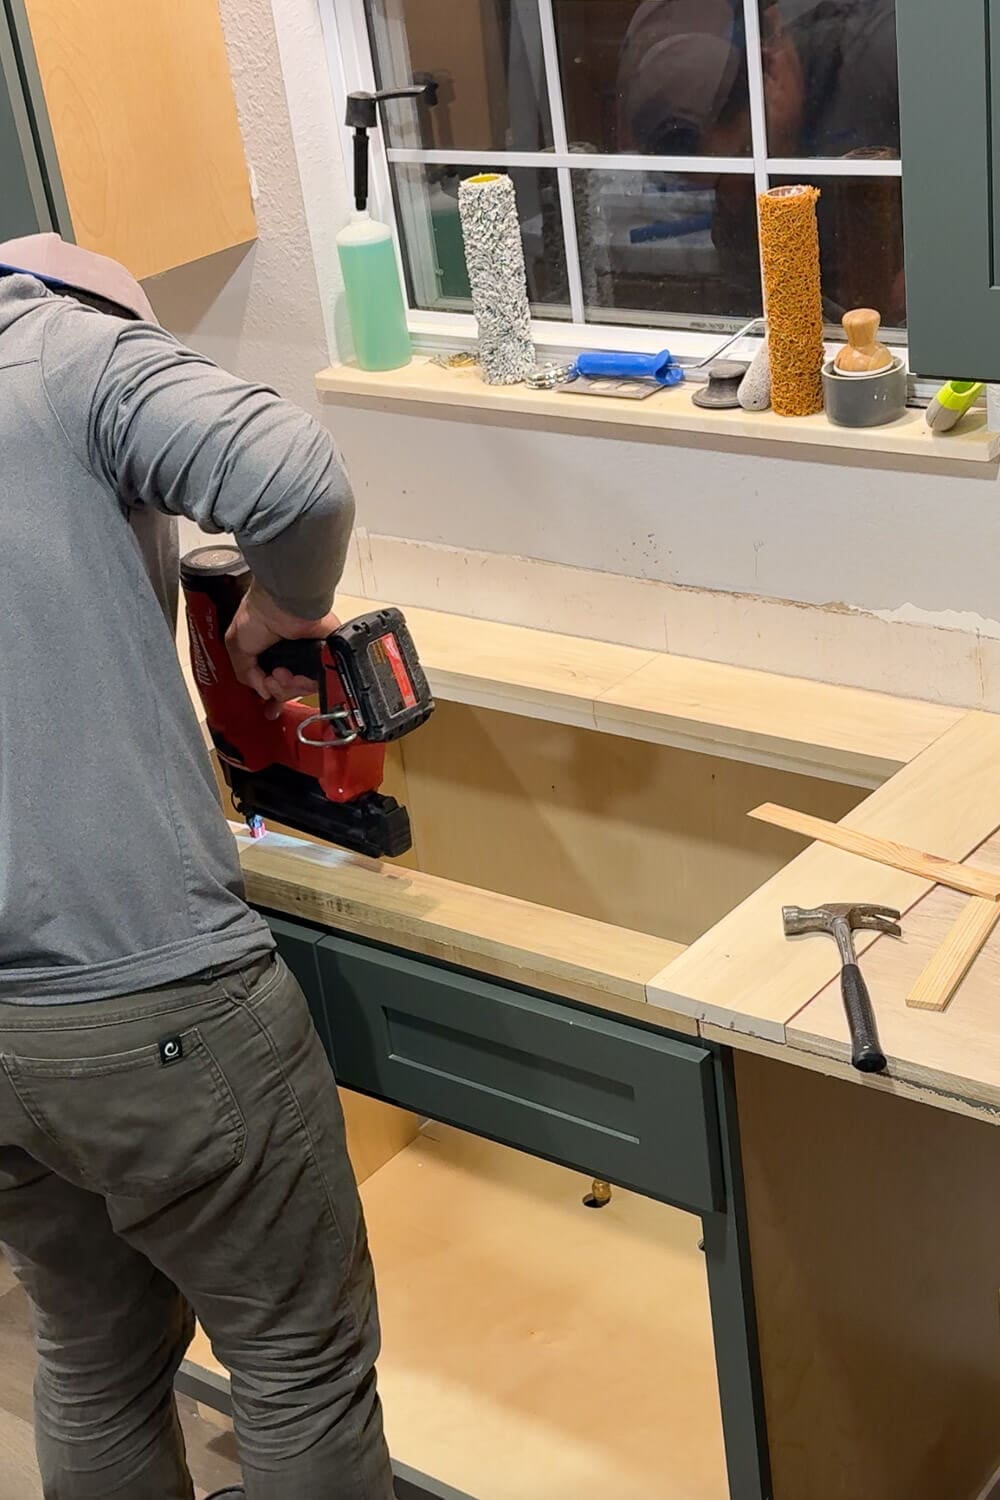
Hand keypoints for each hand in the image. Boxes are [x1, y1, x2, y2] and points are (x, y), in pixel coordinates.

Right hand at [226, 582, 341, 720]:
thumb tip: (263, 692)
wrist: (283, 603)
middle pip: (285, 691)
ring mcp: (305, 658)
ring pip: (300, 690)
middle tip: (271, 679)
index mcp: (268, 652)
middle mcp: (288, 656)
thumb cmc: (258, 613)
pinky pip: (317, 682)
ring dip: (286, 688)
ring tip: (281, 674)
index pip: (270, 682)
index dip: (270, 697)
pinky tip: (294, 677)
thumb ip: (246, 674)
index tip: (270, 709)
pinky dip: (304, 684)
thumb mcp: (237, 646)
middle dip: (276, 691)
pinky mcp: (322, 657)